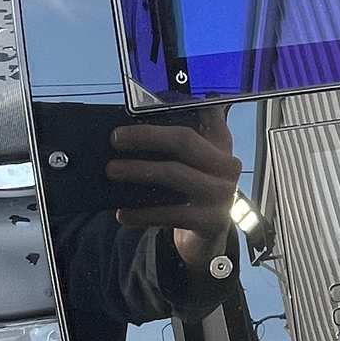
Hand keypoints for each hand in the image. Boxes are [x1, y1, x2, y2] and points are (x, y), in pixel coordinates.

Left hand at [104, 108, 240, 267]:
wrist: (208, 238)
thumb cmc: (192, 193)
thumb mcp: (191, 164)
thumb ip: (175, 143)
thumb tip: (132, 126)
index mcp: (222, 146)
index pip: (204, 114)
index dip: (179, 103)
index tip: (145, 102)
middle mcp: (227, 167)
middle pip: (185, 141)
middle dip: (146, 137)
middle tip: (115, 139)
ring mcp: (222, 195)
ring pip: (174, 174)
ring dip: (138, 170)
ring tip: (112, 170)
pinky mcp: (211, 221)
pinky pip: (170, 213)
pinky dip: (142, 213)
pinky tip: (122, 213)